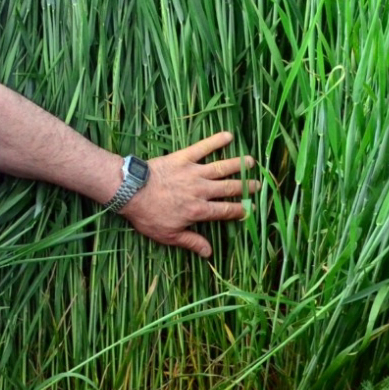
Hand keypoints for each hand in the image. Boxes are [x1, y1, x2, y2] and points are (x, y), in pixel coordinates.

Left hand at [119, 131, 261, 257]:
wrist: (130, 191)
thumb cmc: (148, 215)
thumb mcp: (169, 235)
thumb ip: (191, 242)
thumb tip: (209, 253)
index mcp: (199, 210)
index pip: (225, 211)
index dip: (239, 211)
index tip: (248, 211)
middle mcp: (201, 190)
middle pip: (229, 188)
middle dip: (245, 188)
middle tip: (258, 186)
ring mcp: (193, 172)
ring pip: (222, 167)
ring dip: (238, 164)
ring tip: (251, 162)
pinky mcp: (183, 158)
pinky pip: (202, 147)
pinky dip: (216, 141)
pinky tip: (228, 135)